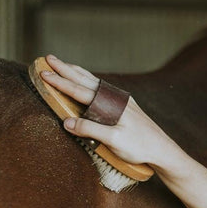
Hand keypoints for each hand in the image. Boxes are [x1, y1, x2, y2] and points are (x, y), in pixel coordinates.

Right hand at [39, 54, 175, 167]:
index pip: (80, 91)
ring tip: (63, 64)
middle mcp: (115, 97)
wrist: (162, 149)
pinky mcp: (124, 105)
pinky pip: (101, 87)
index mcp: (111, 104)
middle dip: (65, 69)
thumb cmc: (140, 146)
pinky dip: (89, 81)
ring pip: (94, 81)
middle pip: (85, 80)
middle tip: (47, 58)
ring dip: (77, 72)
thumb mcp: (114, 140)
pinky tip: (87, 81)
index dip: (60, 82)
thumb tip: (67, 122)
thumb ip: (90, 130)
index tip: (44, 74)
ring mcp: (120, 99)